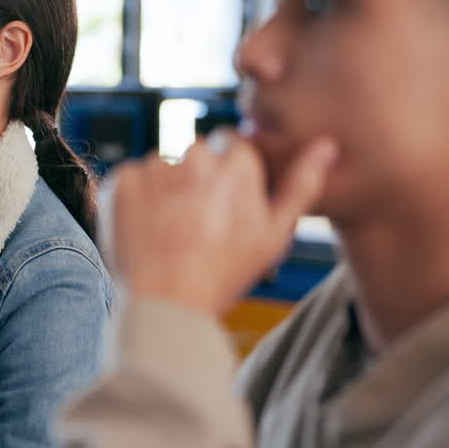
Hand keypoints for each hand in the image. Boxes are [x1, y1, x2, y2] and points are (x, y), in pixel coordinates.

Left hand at [98, 129, 337, 316]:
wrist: (167, 303)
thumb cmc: (225, 273)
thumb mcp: (275, 234)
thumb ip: (301, 185)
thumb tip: (326, 146)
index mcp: (237, 166)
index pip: (231, 143)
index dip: (226, 174)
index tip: (222, 203)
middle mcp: (196, 158)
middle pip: (197, 153)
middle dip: (196, 177)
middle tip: (196, 221)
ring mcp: (155, 168)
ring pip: (163, 164)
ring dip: (164, 186)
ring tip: (169, 229)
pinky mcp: (122, 180)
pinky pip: (130, 176)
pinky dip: (134, 196)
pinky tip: (145, 227)